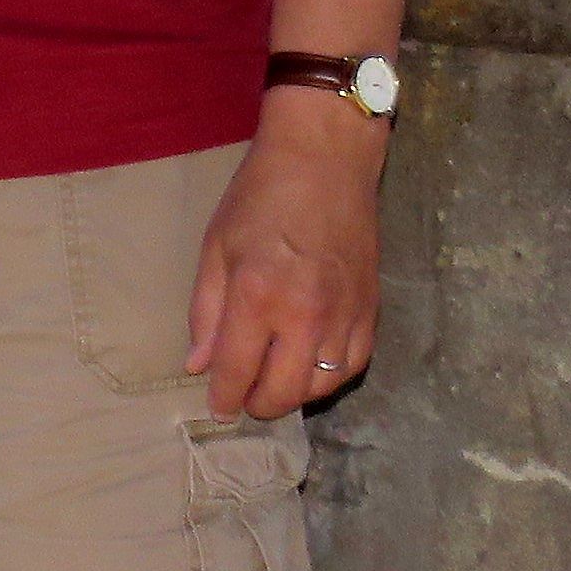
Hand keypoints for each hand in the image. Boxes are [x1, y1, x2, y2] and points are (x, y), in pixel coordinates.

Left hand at [186, 105, 382, 416]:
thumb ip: (206, 312)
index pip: (238, 371)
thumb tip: (199, 366)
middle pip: (283, 392)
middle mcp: (305, 315)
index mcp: (258, 295)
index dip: (224, 398)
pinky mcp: (371, 310)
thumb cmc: (260, 196)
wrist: (325, 160)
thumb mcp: (216, 247)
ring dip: (294, 395)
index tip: (217, 410)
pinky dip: (329, 379)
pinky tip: (309, 369)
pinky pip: (353, 366)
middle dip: (258, 404)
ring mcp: (345, 315)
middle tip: (243, 397)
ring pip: (321, 387)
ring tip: (273, 383)